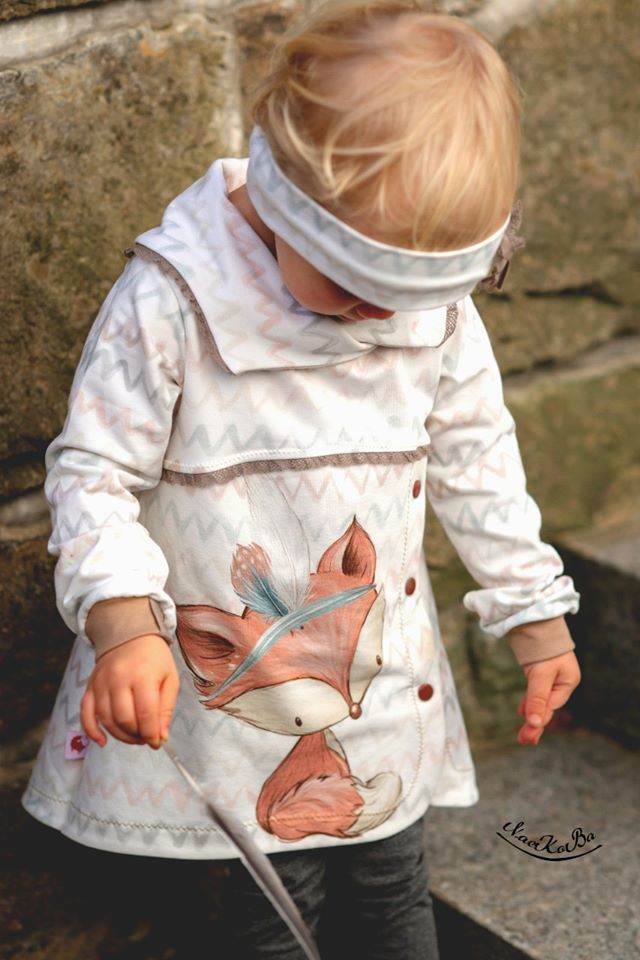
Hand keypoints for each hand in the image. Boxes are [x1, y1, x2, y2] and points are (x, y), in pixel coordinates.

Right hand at [81, 634, 179, 749]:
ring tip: (134, 737)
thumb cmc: (154, 659)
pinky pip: (85, 713)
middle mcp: (118, 679)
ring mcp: (101, 683)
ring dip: (120, 736)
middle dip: (136, 736)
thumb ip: (166, 708)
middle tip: (146, 738)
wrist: (130, 634)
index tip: (157, 743)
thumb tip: (160, 738)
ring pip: (106, 719)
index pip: (145, 713)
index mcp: (142, 676)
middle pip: (124, 719)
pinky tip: (102, 742)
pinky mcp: (90, 686)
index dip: (151, 734)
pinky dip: (91, 731)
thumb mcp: (170, 678)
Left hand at [517, 651, 580, 745]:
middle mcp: (561, 682)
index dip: (539, 719)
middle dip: (535, 724)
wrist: (536, 621)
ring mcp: (551, 678)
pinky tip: (522, 712)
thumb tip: (535, 723)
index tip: (528, 733)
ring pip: (540, 701)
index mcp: (568, 682)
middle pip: (547, 707)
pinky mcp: (540, 673)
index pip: (551, 705)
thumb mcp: (541, 674)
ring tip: (523, 736)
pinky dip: (528, 702)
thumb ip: (538, 698)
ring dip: (530, 716)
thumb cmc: (543, 646)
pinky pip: (535, 692)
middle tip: (524, 741)